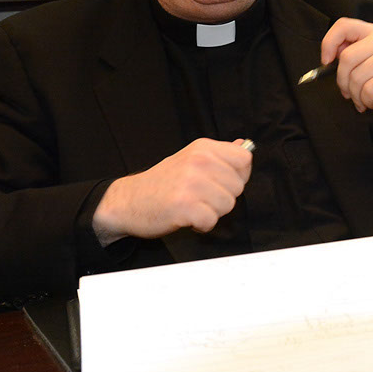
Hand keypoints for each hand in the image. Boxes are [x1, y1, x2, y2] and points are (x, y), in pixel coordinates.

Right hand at [92, 138, 252, 242]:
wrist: (128, 201)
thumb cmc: (163, 183)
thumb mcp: (190, 159)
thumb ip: (219, 154)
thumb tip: (243, 145)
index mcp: (203, 148)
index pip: (244, 159)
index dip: (239, 175)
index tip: (222, 182)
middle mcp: (199, 161)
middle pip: (238, 186)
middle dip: (223, 197)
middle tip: (200, 197)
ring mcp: (191, 183)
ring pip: (227, 205)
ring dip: (212, 212)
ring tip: (193, 206)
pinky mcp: (184, 205)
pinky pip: (211, 220)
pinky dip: (201, 225)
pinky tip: (188, 218)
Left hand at [320, 17, 372, 133]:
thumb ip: (358, 55)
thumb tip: (330, 58)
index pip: (345, 25)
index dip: (329, 42)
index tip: (326, 61)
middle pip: (347, 58)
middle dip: (342, 81)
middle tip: (348, 93)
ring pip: (356, 77)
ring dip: (355, 96)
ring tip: (364, 101)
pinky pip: (368, 90)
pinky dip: (366, 101)